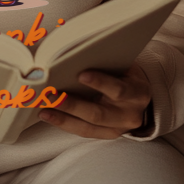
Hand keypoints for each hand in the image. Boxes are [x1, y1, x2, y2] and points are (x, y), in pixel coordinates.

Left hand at [37, 63, 151, 139]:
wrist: (140, 96)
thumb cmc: (126, 75)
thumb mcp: (124, 65)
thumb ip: (104, 61)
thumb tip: (71, 48)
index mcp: (137, 92)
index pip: (118, 90)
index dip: (100, 83)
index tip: (81, 74)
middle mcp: (129, 114)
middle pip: (98, 113)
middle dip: (72, 105)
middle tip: (50, 95)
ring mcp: (118, 128)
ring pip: (88, 127)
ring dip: (63, 117)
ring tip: (44, 109)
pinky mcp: (106, 135)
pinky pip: (83, 132)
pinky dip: (64, 123)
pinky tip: (48, 115)